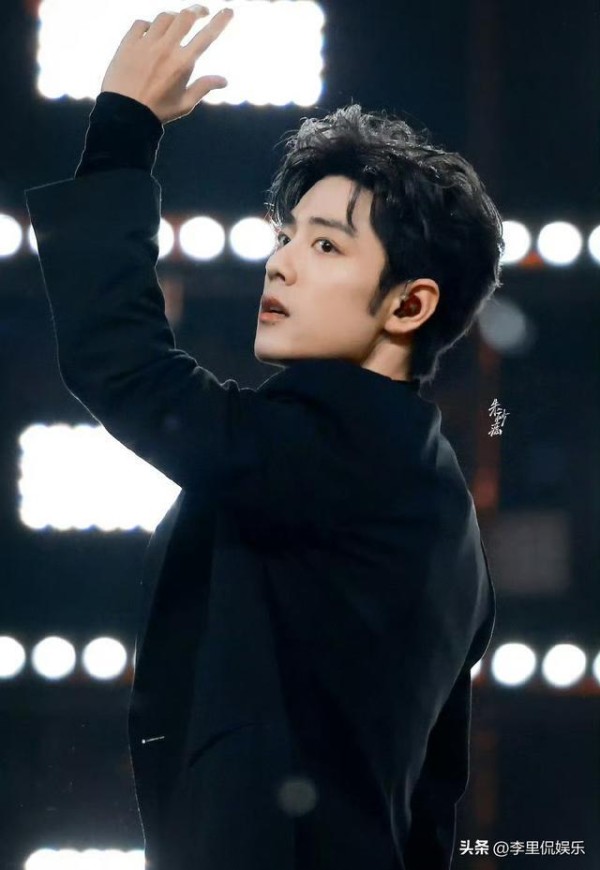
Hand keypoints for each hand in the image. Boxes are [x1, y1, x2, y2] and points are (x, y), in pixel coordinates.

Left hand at [100, 5, 233, 123]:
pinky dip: (149, 25)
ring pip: (164, 17)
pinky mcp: (128, 43)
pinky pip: (141, 24)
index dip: (220, 21)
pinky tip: (151, 33)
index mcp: (183, 64)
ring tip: (176, 23)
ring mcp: (146, 43)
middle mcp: (166, 49)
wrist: (124, 113)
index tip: (228, 11)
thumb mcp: (184, 104)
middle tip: (202, 12)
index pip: (207, 36)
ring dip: (173, 18)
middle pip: (185, 16)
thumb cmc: (157, 111)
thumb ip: (204, 88)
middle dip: (197, 10)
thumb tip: (224, 80)